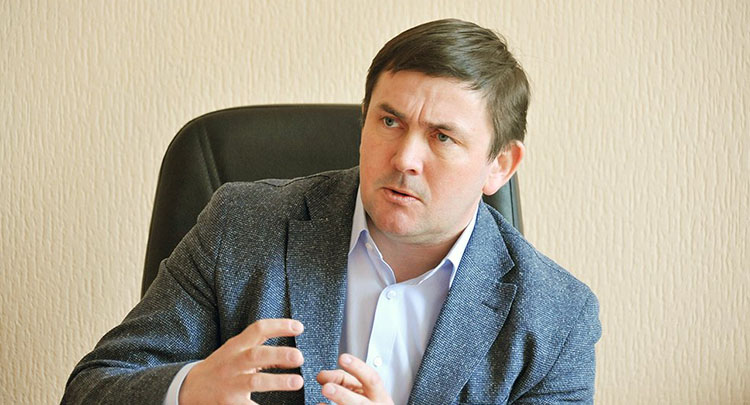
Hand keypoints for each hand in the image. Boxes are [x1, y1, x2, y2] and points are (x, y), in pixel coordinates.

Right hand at [179, 319, 304, 404]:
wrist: (190, 389)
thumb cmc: (223, 367)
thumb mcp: (237, 352)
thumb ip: (263, 351)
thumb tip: (294, 356)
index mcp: (236, 346)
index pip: (258, 329)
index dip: (279, 326)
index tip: (299, 327)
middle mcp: (232, 363)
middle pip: (256, 355)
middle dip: (279, 354)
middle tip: (300, 356)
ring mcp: (230, 384)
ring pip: (254, 382)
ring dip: (277, 381)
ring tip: (298, 381)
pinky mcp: (229, 404)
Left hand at [316, 353, 393, 404]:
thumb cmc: (366, 403)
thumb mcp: (361, 390)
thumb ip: (344, 379)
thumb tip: (322, 375)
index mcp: (379, 396)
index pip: (372, 379)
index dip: (357, 367)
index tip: (342, 358)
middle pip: (360, 402)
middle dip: (343, 394)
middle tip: (326, 387)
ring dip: (337, 402)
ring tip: (321, 398)